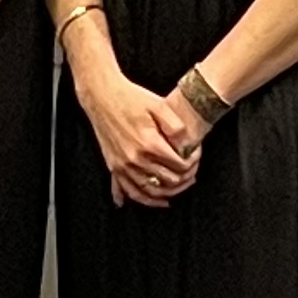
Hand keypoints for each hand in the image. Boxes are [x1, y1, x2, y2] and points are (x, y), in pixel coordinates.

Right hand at [77, 62, 198, 208]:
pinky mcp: (113, 166)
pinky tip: (152, 201)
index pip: (179, 165)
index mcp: (149, 144)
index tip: (195, 156)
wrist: (101, 95)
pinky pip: (128, 190)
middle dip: (185, 179)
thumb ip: (176, 127)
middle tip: (192, 172)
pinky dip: (142, 200)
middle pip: (168, 181)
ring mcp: (122, 165)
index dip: (193, 163)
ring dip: (167, 194)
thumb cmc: (129, 98)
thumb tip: (187, 146)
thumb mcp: (159, 105)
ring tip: (178, 189)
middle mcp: (135, 159)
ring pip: (149, 192)